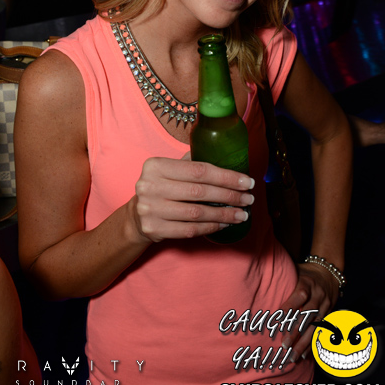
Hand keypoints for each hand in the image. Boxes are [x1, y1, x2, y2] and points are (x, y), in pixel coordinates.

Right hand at [129, 155, 254, 242]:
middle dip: (229, 196)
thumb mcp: (168, 170)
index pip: (199, 170)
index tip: (247, 182)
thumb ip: (190, 162)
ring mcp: (150, 209)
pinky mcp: (154, 229)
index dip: (226, 176)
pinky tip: (224, 224)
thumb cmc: (160, 188)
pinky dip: (211, 227)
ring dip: (224, 214)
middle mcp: (150, 186)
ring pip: (197, 213)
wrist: (136, 216)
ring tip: (241, 214)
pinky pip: (190, 229)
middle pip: (200, 192)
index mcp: (156, 165)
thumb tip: (226, 156)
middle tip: (248, 199)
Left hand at [279, 262, 339, 361]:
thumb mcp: (296, 270)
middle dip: (296, 331)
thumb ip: (283, 278)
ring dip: (304, 343)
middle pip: (308, 315)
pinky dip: (312, 344)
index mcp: (308, 283)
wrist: (329, 273)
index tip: (277, 319)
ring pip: (315, 327)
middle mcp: (318, 295)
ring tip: (292, 356)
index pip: (300, 296)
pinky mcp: (329, 315)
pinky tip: (303, 354)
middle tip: (284, 344)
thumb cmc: (305, 273)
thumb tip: (260, 281)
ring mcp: (325, 306)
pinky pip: (321, 332)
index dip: (289, 306)